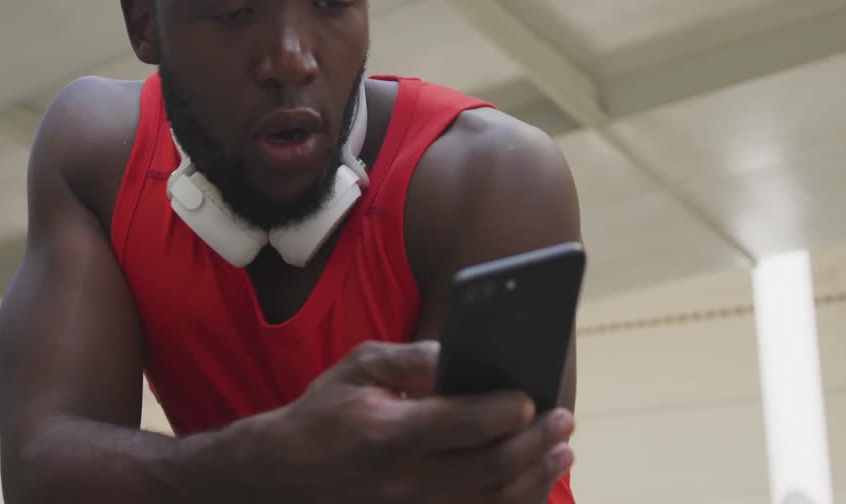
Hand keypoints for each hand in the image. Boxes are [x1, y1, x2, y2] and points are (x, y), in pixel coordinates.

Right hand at [249, 340, 574, 503]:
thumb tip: (462, 356)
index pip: (457, 425)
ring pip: (488, 503)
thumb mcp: (359, 368)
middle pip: (485, 469)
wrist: (282, 476)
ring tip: (562, 453)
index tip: (531, 399)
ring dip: (533, 479)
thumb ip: (412, 358)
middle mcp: (402, 482)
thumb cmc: (326, 413)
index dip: (501, 413)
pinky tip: (533, 485)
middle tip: (563, 422)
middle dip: (533, 445)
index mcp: (387, 434)